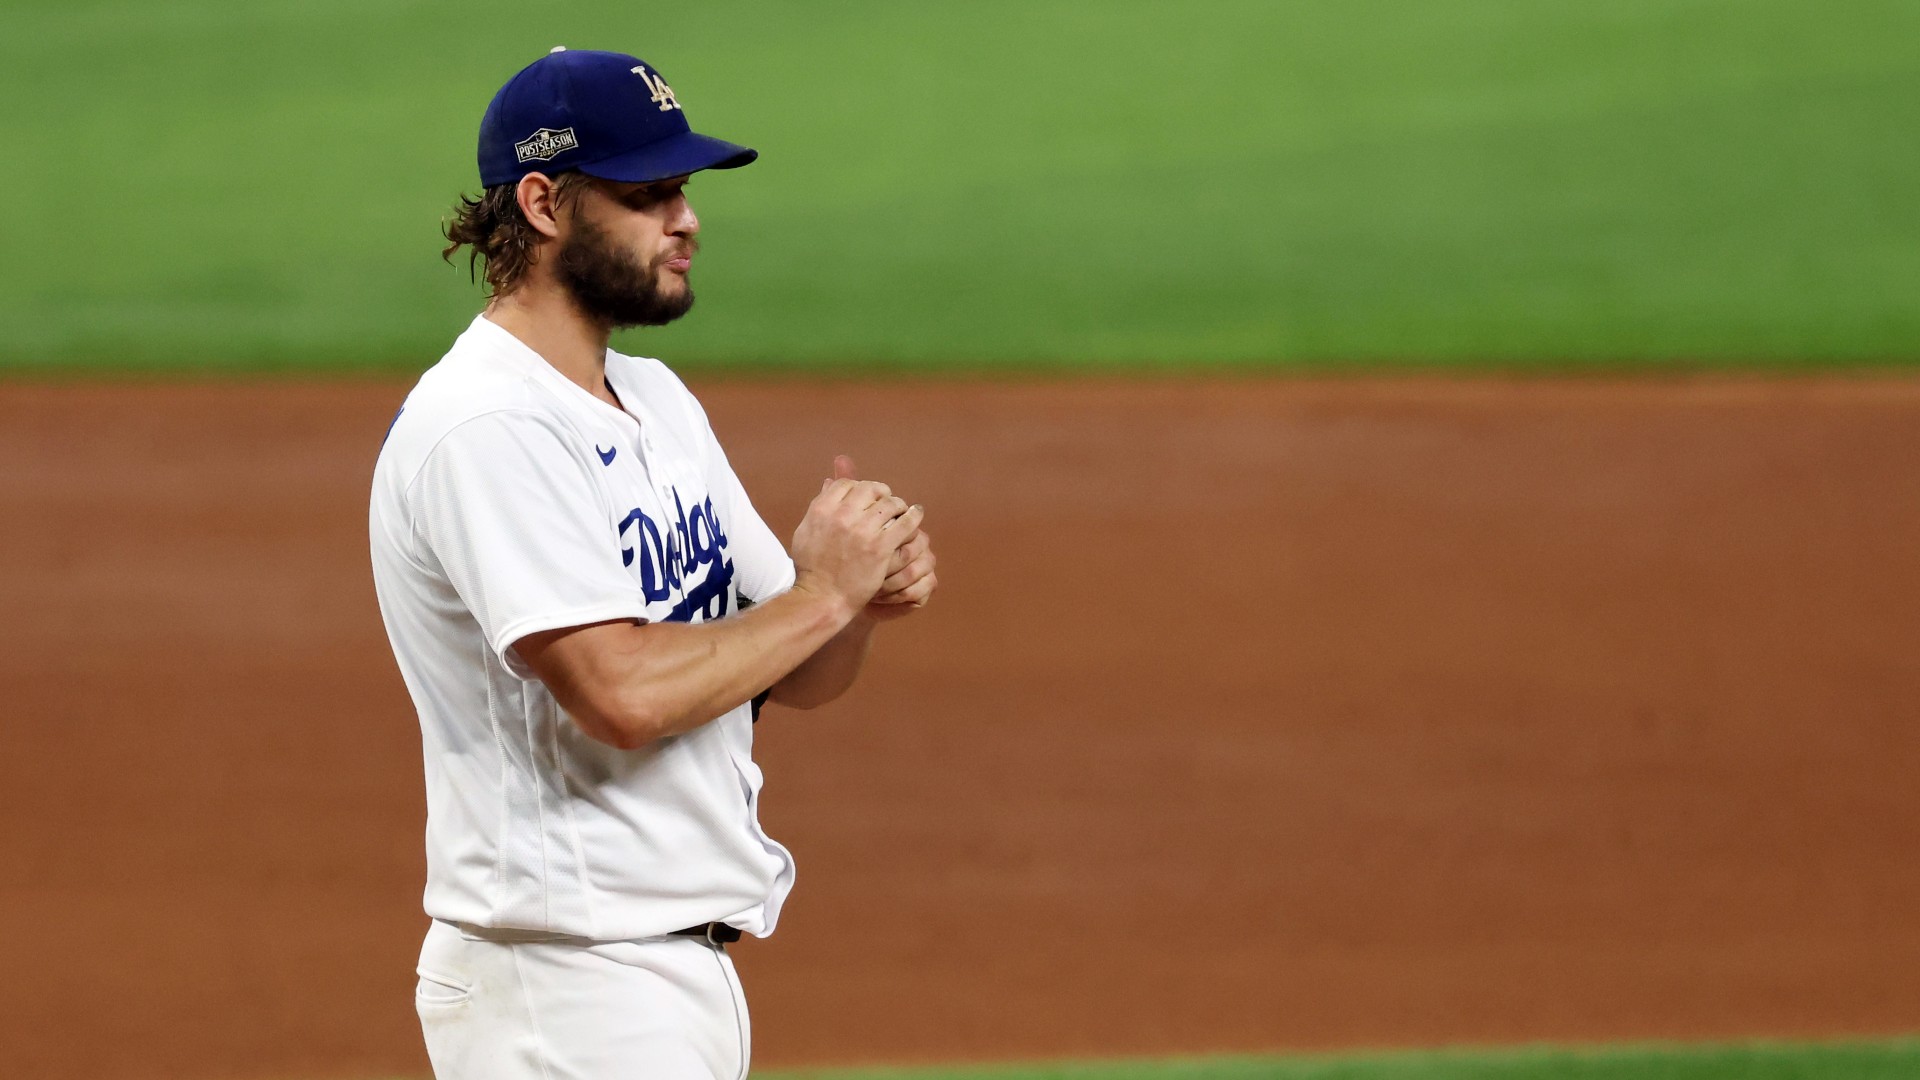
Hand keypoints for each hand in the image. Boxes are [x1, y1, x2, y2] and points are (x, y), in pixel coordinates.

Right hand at [789, 455, 920, 617]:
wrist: (822, 596)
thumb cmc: (811, 568)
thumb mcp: (806, 531)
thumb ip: (819, 506)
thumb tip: (828, 482)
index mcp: (822, 509)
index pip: (846, 484)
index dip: (858, 487)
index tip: (866, 496)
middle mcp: (842, 515)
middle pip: (869, 489)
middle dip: (880, 492)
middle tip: (886, 499)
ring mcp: (863, 531)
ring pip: (889, 503)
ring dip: (898, 504)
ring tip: (902, 509)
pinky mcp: (880, 547)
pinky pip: (905, 523)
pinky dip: (913, 515)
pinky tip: (916, 514)